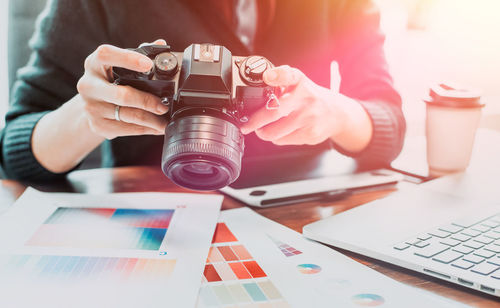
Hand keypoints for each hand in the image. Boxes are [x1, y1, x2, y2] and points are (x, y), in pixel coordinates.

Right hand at [76, 39, 168, 138]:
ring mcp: (91, 107)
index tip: (148, 65)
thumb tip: (161, 44)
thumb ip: (139, 54)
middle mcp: (89, 85)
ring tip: (165, 121)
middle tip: (163, 106)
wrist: (90, 106)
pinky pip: (126, 129)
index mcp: (94, 63)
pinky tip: (156, 128)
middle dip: (146, 101)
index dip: (128, 58)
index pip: (106, 55)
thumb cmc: (109, 80)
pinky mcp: (97, 125)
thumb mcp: (118, 65)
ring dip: (151, 120)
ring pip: (127, 115)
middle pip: (121, 95)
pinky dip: (145, 129)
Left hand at [240, 66, 354, 144]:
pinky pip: (283, 140)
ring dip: (264, 133)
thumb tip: (258, 87)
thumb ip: (280, 83)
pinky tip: (282, 132)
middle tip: (246, 126)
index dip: (277, 75)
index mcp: (300, 82)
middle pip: (274, 112)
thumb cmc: (311, 98)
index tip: (267, 77)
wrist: (337, 114)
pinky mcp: (310, 134)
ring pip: (275, 132)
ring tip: (263, 130)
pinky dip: (277, 138)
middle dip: (255, 122)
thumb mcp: (299, 84)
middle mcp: (306, 99)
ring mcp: (309, 118)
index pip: (289, 75)